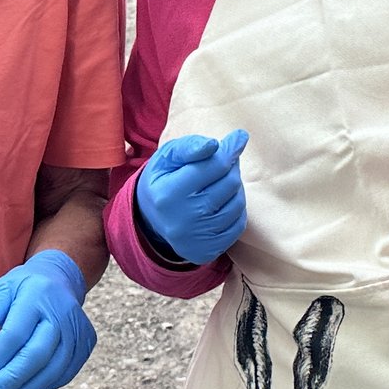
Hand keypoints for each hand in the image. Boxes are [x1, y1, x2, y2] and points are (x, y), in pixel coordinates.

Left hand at [0, 250, 95, 388]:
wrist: (60, 279)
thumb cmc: (23, 288)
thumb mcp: (1, 289)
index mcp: (38, 295)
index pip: (15, 333)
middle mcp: (63, 312)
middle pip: (37, 354)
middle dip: (10, 380)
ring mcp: (78, 329)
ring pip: (54, 369)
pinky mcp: (86, 344)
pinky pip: (64, 373)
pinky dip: (42, 387)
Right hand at [136, 129, 249, 263]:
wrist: (150, 221)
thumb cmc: (163, 181)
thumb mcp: (166, 158)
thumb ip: (189, 146)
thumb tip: (215, 145)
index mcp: (169, 193)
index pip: (214, 166)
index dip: (230, 149)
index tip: (239, 137)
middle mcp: (183, 219)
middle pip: (229, 183)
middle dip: (230, 168)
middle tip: (223, 162)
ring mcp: (197, 238)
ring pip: (238, 203)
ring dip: (235, 188)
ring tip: (220, 182)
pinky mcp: (208, 250)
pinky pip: (238, 224)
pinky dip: (236, 209)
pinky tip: (222, 202)